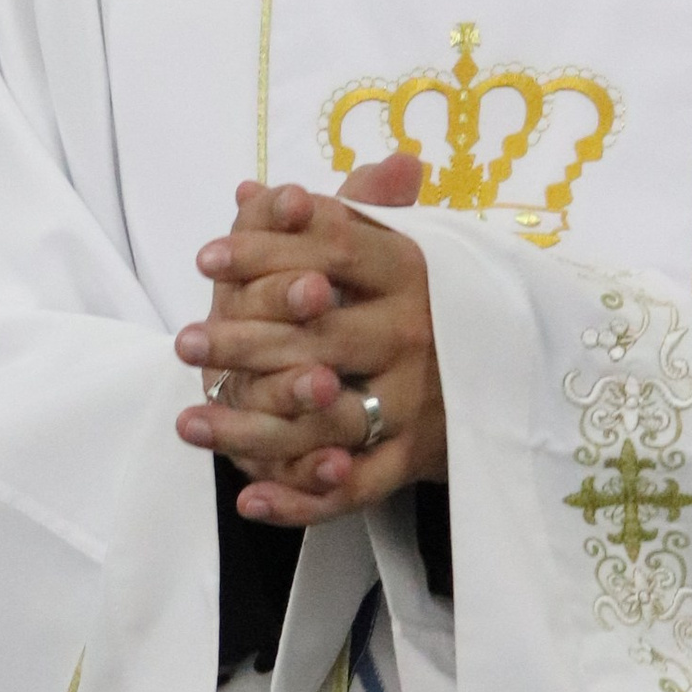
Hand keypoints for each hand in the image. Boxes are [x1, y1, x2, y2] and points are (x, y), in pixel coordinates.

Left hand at [172, 151, 443, 528]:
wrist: (507, 372)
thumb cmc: (423, 300)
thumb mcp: (392, 246)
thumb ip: (326, 217)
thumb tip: (251, 191)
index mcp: (411, 269)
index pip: (333, 249)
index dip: (267, 248)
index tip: (205, 259)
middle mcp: (415, 333)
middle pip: (320, 336)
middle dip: (244, 340)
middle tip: (185, 343)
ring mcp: (416, 400)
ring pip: (326, 418)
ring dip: (252, 427)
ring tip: (189, 422)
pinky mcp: (415, 457)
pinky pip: (357, 487)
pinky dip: (304, 500)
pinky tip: (249, 497)